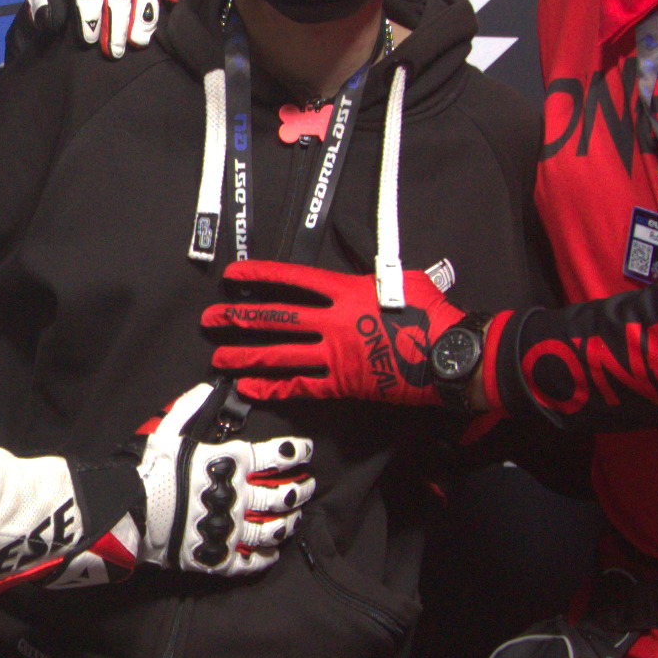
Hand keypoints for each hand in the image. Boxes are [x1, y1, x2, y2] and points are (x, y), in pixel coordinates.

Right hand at [107, 380, 313, 575]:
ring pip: (275, 530)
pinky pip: (251, 562)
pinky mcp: (220, 557)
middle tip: (309, 486)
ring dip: (289, 524)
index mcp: (233, 463)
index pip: (278, 455)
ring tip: (294, 518)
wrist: (132, 513)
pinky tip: (271, 553)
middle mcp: (240, 497)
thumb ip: (192, 407)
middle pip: (284, 495)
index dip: (298, 451)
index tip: (307, 451)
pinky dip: (265, 558)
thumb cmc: (153, 468)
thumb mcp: (170, 429)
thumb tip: (209, 387)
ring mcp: (232, 530)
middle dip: (302, 490)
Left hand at [204, 261, 475, 405]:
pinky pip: (300, 386)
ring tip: (219, 358)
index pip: (292, 280)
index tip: (234, 276)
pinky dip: (273, 388)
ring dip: (245, 357)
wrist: (445, 356)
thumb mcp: (403, 280)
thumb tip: (364, 268)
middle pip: (276, 318)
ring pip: (280, 355)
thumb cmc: (431, 315)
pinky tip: (250, 389)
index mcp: (346, 291)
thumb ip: (374, 275)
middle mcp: (333, 322)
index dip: (259, 276)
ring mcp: (335, 354)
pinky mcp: (342, 383)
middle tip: (211, 320)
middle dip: (239, 319)